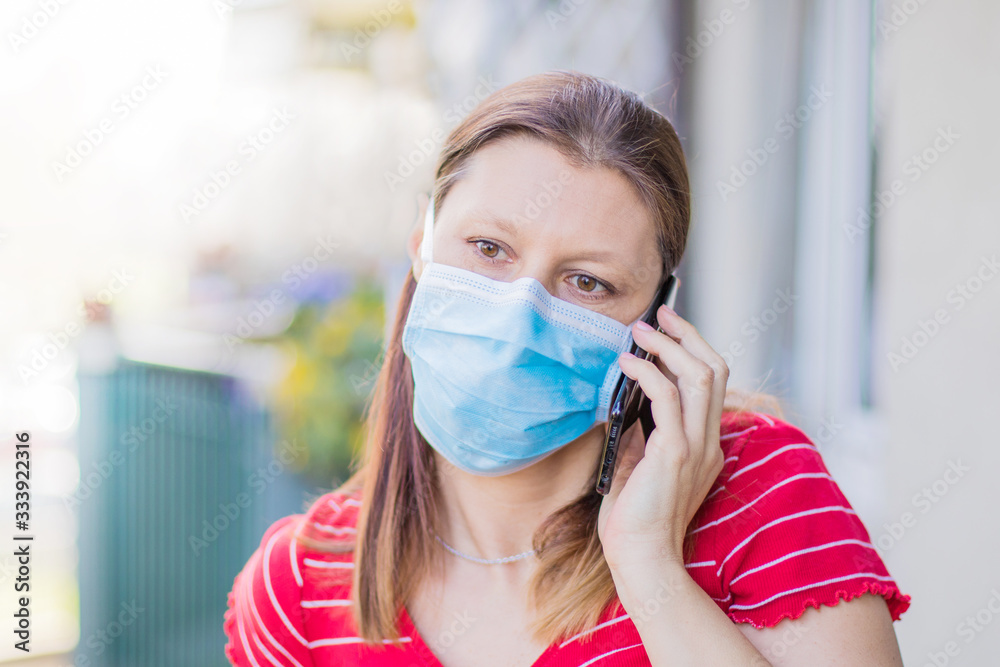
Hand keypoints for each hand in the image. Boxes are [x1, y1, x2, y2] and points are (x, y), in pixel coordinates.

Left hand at [597, 304, 728, 569]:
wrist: (641, 559)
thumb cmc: (634, 520)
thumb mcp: (642, 467)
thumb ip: (643, 437)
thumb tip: (628, 404)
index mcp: (705, 446)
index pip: (711, 385)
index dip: (692, 351)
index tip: (667, 330)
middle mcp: (709, 442)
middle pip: (715, 370)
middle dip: (688, 335)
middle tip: (660, 314)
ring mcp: (697, 447)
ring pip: (700, 376)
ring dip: (669, 345)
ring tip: (640, 330)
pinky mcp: (675, 452)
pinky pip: (668, 397)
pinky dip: (648, 372)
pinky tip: (627, 363)